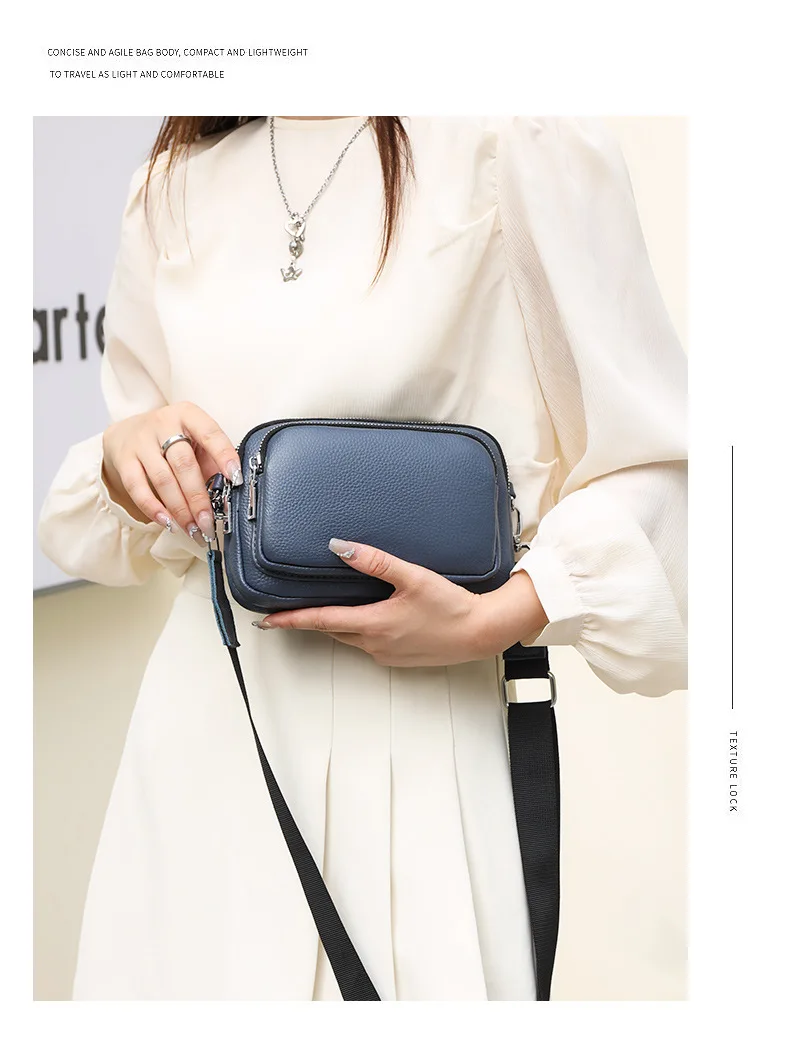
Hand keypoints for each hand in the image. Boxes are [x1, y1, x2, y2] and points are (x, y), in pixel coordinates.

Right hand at [101, 401, 241, 541]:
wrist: (128, 432)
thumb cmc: (171, 440)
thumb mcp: (194, 442)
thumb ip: (212, 465)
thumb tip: (226, 501)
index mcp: (188, 415)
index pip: (210, 433)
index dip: (224, 456)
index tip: (236, 479)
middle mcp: (163, 424)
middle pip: (184, 464)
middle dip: (198, 498)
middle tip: (208, 522)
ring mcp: (141, 441)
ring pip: (162, 479)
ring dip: (179, 509)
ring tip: (192, 529)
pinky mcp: (124, 459)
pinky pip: (137, 487)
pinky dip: (153, 508)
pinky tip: (167, 522)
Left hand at [255, 539, 548, 665]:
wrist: (481, 633)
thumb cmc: (452, 607)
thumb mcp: (413, 577)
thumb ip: (375, 561)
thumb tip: (339, 547)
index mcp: (372, 624)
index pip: (320, 621)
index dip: (290, 619)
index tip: (266, 620)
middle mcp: (374, 644)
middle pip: (331, 630)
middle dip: (308, 621)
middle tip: (286, 612)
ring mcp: (386, 654)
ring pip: (348, 638)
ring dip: (333, 625)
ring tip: (320, 611)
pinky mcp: (398, 657)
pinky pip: (367, 643)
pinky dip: (356, 631)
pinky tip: (364, 618)